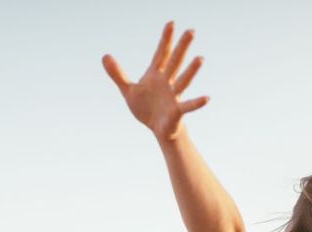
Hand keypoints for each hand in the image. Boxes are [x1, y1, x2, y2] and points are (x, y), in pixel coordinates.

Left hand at [102, 20, 208, 141]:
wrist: (157, 129)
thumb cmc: (146, 109)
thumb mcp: (129, 90)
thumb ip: (118, 74)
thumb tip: (104, 56)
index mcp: (156, 75)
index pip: (161, 54)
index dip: (165, 39)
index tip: (171, 23)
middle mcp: (167, 83)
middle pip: (174, 62)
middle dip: (182, 47)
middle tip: (191, 31)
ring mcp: (173, 96)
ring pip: (183, 81)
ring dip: (191, 71)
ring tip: (200, 58)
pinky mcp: (177, 111)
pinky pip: (188, 106)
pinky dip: (197, 103)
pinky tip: (206, 98)